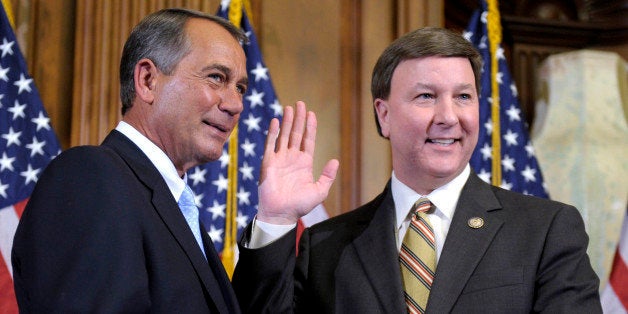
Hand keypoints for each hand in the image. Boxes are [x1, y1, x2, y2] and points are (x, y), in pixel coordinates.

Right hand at [257, 101, 338, 224]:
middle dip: (299, 119)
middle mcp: (292, 158)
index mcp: (304, 163)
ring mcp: (280, 159)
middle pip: (296, 134)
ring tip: (290, 107)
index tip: (312, 114)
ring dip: (287, 122)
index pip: (308, 140)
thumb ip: (328, 176)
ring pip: (284, 136)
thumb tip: (335, 160)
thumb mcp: (320, 191)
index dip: (310, 127)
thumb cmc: (300, 205)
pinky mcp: (268, 163)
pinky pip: (270, 144)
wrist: (281, 214)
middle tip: (301, 103)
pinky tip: (276, 121)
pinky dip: (273, 133)